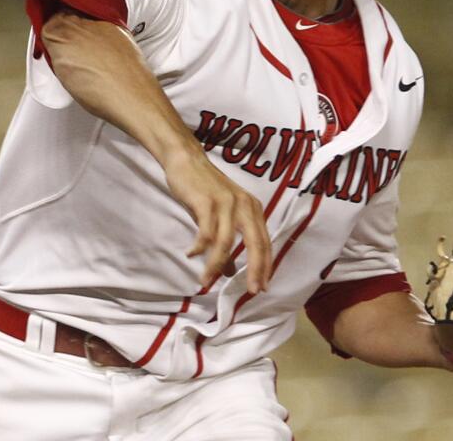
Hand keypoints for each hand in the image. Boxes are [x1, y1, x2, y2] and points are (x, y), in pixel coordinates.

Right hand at [162, 148, 272, 294]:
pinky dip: (199, 247)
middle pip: (255, 243)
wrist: (187, 160)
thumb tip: (231, 272)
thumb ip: (229, 242)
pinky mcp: (207, 201)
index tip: (262, 287)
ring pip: (226, 242)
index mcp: (253, 209)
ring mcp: (226, 203)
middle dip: (255, 270)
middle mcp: (244, 205)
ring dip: (215, 265)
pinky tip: (191, 254)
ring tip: (205, 282)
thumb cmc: (205, 189)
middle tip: (251, 291)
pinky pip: (206, 232)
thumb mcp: (222, 216)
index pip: (265, 242)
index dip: (265, 266)